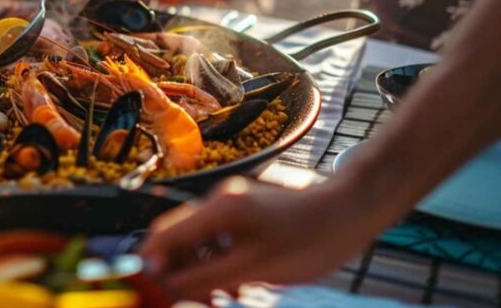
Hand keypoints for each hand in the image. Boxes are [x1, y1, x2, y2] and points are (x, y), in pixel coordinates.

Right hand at [138, 177, 373, 302]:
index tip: (147, 295)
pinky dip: (216, 267)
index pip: (162, 237)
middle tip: (183, 305)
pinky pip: (216, 243)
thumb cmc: (310, 240)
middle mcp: (218, 202)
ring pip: (195, 244)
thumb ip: (203, 277)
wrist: (353, 212)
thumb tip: (162, 286)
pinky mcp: (245, 215)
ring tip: (215, 303)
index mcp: (217, 210)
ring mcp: (231, 207)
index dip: (147, 267)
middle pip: (174, 240)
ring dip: (196, 274)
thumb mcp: (254, 269)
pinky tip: (233, 290)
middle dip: (173, 275)